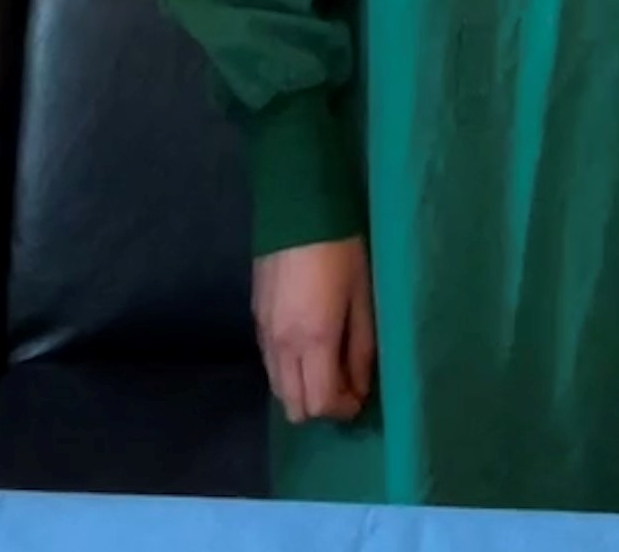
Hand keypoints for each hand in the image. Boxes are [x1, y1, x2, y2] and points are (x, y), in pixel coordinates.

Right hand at [250, 238, 375, 424]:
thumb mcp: (364, 298)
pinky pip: (269, 362)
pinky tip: (308, 349)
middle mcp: (282, 345)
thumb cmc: (342, 250)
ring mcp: (263, 332)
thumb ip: (362, 350)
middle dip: (320, 406)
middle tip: (344, 385)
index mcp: (314, 340)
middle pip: (292, 404)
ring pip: (277, 387)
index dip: (341, 410)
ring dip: (302, 389)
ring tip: (328, 367)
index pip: (319, 404)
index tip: (359, 397)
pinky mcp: (255, 317)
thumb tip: (359, 388)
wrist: (297, 208)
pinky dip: (288, 369)